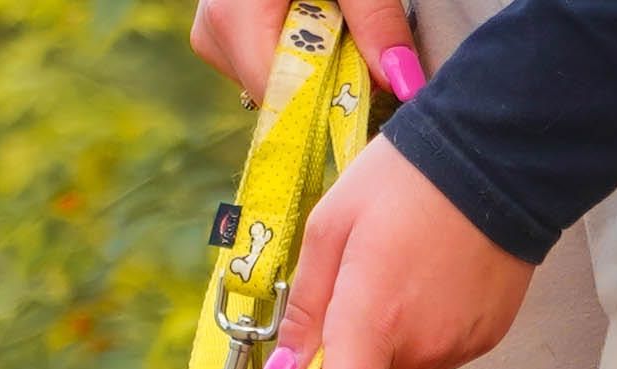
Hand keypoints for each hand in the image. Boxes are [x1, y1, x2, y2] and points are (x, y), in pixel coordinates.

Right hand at [190, 0, 421, 101]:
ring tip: (333, 18)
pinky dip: (300, 53)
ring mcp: (213, 36)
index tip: (373, 88)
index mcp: (235, 20)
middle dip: (328, 80)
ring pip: (275, 83)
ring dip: (316, 66)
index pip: (285, 100)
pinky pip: (267, 63)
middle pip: (280, 95)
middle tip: (357, 39)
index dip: (333, 103)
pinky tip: (315, 20)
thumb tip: (403, 83)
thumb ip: (376, 21)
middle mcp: (214, 35)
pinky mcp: (221, 33)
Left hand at [260, 136, 533, 368]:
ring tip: (384, 285)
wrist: (498, 153)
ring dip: (375, 354)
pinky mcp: (484, 340)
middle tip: (334, 310)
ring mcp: (457, 350)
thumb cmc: (403, 180)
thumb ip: (302, 312)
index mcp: (374, 324)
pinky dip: (414, 338)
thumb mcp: (328, 229)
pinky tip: (421, 284)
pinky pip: (432, 358)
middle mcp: (420, 351)